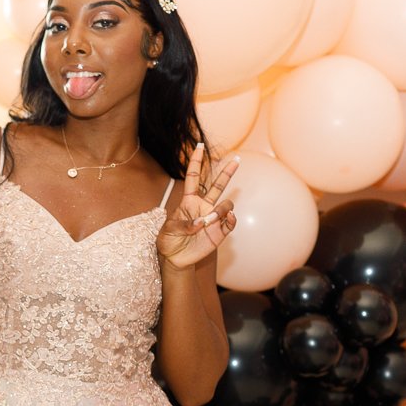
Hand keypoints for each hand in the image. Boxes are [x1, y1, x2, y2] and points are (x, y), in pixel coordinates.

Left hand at [156, 142, 238, 270]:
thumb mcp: (169, 230)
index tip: (199, 146)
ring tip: (210, 221)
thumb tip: (202, 223)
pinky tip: (228, 218)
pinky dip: (231, 219)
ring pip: (226, 205)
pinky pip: (231, 222)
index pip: (194, 177)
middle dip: (227, 173)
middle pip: (218, 186)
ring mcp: (213, 219)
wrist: (174, 259)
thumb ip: (184, 225)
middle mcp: (204, 207)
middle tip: (236, 160)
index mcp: (189, 201)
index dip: (197, 162)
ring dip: (220, 210)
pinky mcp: (220, 232)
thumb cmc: (169, 241)